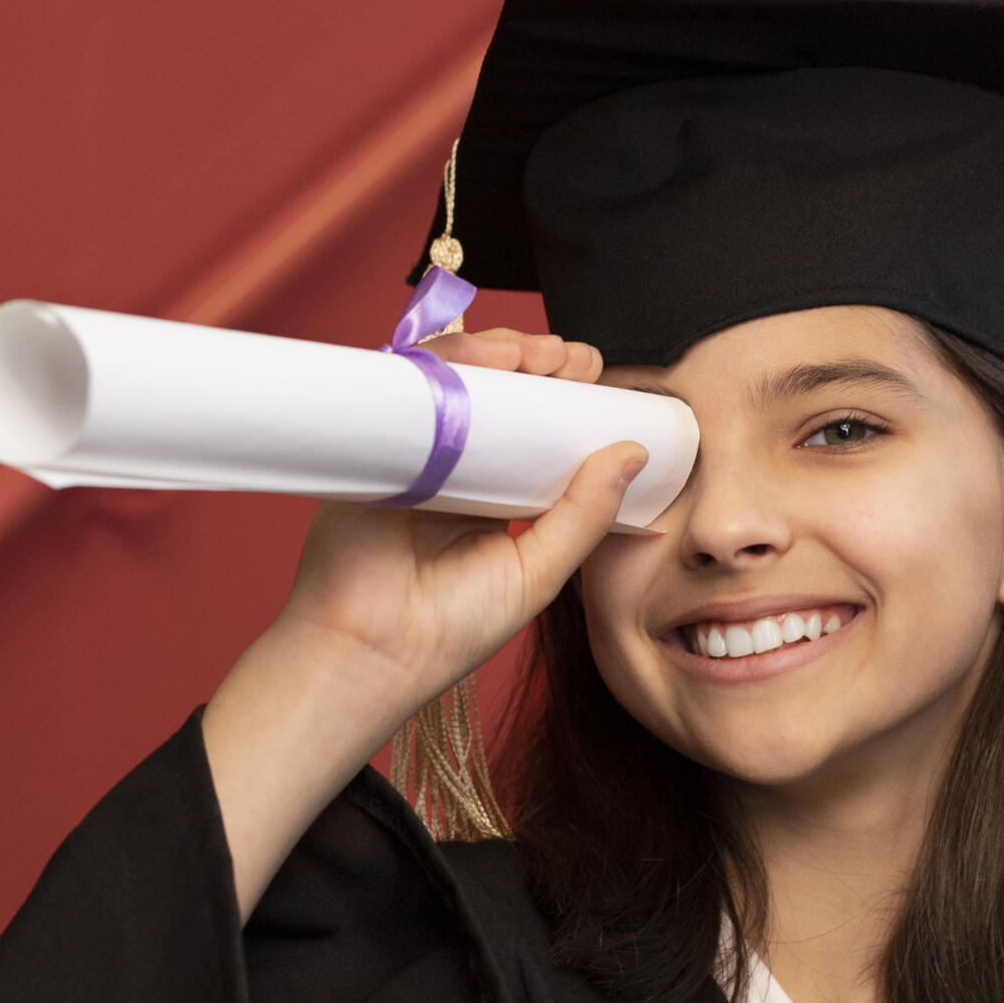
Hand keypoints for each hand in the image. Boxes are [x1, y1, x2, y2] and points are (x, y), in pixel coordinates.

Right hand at [265, 327, 641, 722]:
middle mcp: (456, 465)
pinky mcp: (374, 441)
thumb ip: (584, 515)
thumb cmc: (450, 628)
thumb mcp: (538, 572)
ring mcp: (414, 449)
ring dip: (495, 351)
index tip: (597, 377)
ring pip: (455, 378)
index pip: (537, 427)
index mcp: (498, 495)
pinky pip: (408, 386)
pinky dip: (443, 361)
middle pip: (497, 391)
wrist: (369, 651)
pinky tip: (479, 361)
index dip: (566, 396)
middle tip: (568, 360)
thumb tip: (633, 452)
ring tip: (528, 354)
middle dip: (536, 361)